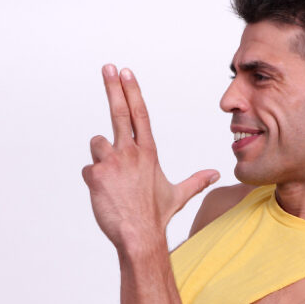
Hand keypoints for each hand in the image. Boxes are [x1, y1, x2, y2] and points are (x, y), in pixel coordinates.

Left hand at [82, 65, 218, 253]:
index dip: (132, 91)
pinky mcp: (96, 174)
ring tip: (112, 182)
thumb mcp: (178, 195)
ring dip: (100, 159)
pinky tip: (104, 195)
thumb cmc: (156, 217)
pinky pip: (88, 169)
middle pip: (119, 112)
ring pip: (97, 145)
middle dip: (113, 86)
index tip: (126, 73)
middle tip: (107, 67)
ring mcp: (113, 161)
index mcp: (148, 153)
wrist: (140, 236)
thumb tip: (216, 174)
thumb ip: (196, 181)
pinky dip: (93, 181)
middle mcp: (131, 152)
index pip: (140, 114)